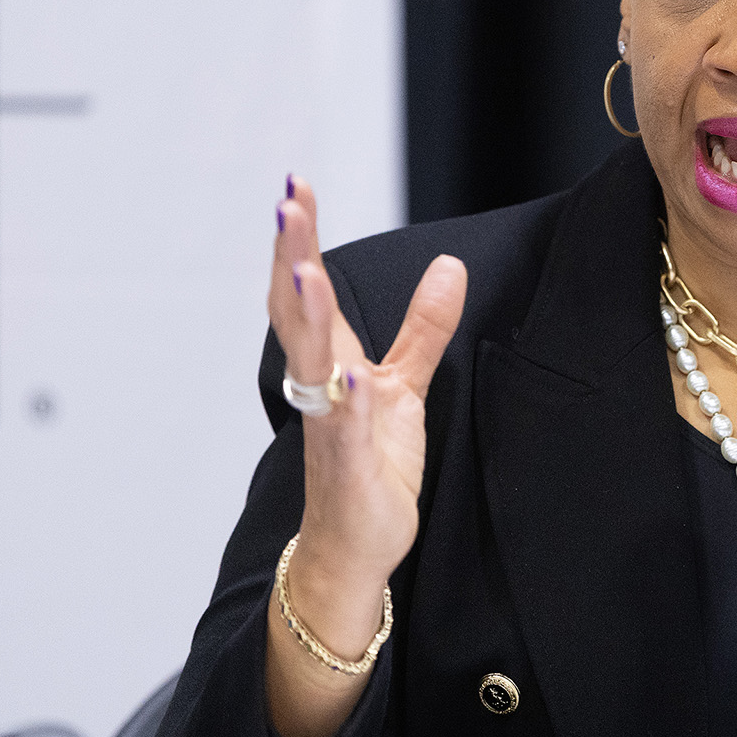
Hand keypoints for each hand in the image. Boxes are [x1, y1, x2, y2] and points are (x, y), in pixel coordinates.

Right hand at [270, 176, 466, 628]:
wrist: (354, 549)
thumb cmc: (369, 465)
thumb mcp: (404, 386)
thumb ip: (424, 328)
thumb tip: (450, 265)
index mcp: (330, 361)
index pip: (308, 289)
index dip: (302, 240)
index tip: (295, 187)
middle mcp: (319, 386)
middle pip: (297, 312)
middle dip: (291, 257)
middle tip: (286, 205)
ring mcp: (328, 425)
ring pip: (310, 364)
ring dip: (306, 317)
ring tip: (303, 269)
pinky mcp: (346, 466)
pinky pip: (340, 429)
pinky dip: (341, 401)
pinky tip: (343, 376)